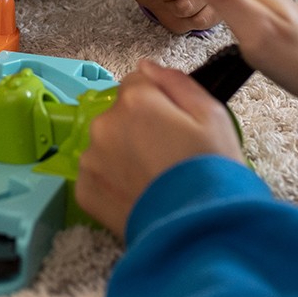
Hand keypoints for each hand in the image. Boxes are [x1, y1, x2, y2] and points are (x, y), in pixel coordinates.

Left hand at [76, 58, 245, 235]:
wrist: (200, 230)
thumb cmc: (212, 170)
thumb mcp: (213, 115)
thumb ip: (176, 82)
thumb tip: (146, 66)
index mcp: (135, 100)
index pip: (138, 82)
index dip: (160, 102)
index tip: (176, 125)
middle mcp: (104, 124)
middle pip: (119, 114)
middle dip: (138, 127)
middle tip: (167, 155)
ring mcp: (90, 159)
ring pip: (106, 144)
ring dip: (122, 154)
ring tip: (153, 179)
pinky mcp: (84, 191)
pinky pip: (96, 175)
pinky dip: (112, 182)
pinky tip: (138, 194)